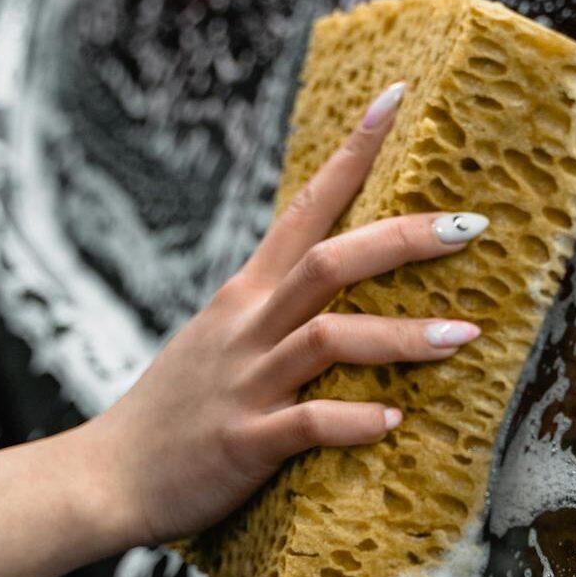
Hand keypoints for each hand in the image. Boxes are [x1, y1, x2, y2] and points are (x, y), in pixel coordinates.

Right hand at [57, 82, 489, 549]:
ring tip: (464, 336)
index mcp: (246, 295)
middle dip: (402, 240)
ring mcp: (246, 383)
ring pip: (329, 339)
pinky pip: (307, 423)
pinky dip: (354, 420)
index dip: (352, 154)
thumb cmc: (178, 411)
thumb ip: (276, 306)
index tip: (397, 99)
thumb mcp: (223, 338)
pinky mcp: (245, 442)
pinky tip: (393, 422)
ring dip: (402, 336)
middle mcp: (247, 326)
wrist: (107, 477)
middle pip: (328, 262)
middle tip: (468, 227)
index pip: (305, 207)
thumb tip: (339, 279)